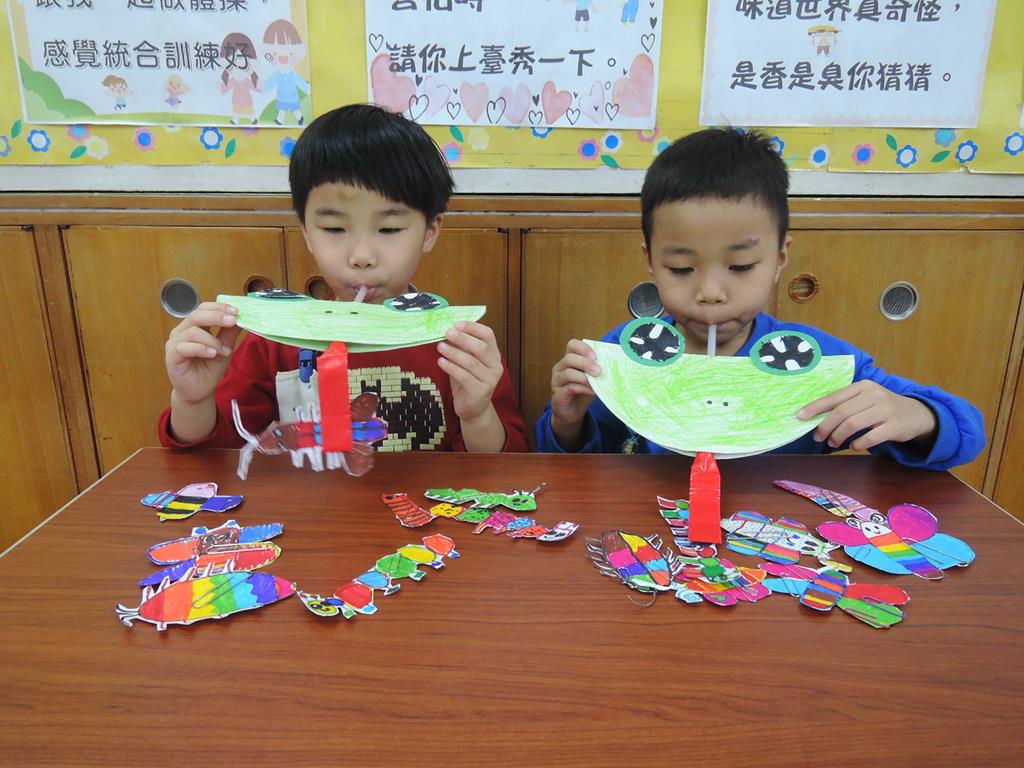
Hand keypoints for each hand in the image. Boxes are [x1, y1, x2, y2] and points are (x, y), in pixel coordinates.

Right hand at [165, 301, 240, 405]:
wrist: (200, 391)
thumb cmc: (209, 368)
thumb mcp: (224, 348)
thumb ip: (229, 333)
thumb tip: (240, 317)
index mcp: (194, 326)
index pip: (203, 308)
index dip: (219, 307)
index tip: (236, 311)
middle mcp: (182, 332)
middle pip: (196, 315)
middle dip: (216, 316)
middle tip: (233, 320)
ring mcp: (175, 343)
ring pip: (192, 331)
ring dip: (212, 340)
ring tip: (223, 351)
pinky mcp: (171, 356)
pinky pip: (184, 347)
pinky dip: (201, 349)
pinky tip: (212, 354)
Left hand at [437, 321, 502, 421]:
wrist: (473, 408)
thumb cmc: (467, 381)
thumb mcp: (465, 361)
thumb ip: (461, 348)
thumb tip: (447, 330)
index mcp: (494, 355)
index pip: (488, 335)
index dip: (473, 328)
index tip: (457, 323)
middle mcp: (495, 367)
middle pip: (481, 348)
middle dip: (463, 339)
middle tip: (447, 333)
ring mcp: (490, 380)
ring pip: (471, 362)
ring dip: (453, 352)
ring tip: (440, 347)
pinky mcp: (480, 392)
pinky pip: (464, 377)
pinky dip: (451, 368)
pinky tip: (441, 362)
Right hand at [549, 339, 601, 447]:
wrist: (572, 412)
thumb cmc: (583, 392)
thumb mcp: (592, 378)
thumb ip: (597, 369)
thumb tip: (614, 363)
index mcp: (569, 360)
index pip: (572, 345)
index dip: (584, 348)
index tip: (596, 357)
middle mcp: (560, 368)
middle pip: (569, 358)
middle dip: (586, 363)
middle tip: (599, 371)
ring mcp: (557, 381)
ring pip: (568, 373)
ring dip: (585, 377)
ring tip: (596, 382)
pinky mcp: (558, 394)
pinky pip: (570, 388)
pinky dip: (583, 388)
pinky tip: (592, 391)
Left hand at [798, 380, 937, 451]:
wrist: (917, 414)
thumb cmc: (883, 407)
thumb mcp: (866, 399)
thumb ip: (846, 404)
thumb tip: (816, 417)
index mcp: (863, 386)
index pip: (834, 396)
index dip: (815, 407)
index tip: (800, 416)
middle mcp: (874, 395)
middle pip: (841, 412)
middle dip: (825, 426)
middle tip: (818, 437)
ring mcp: (885, 410)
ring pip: (853, 424)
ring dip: (838, 436)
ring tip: (833, 442)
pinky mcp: (894, 426)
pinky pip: (870, 437)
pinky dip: (858, 444)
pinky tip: (854, 446)